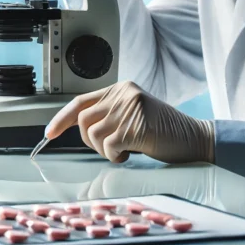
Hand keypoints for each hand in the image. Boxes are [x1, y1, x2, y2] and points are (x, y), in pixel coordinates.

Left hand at [45, 81, 214, 164]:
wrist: (194, 139)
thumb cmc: (163, 132)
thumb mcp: (132, 115)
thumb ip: (109, 115)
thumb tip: (77, 128)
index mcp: (120, 89)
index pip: (80, 101)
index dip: (61, 118)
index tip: (49, 133)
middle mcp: (123, 94)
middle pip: (83, 119)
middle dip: (89, 140)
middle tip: (108, 148)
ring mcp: (130, 108)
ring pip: (93, 134)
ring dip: (104, 150)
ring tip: (124, 150)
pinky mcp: (136, 126)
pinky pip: (109, 145)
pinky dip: (115, 156)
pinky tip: (131, 154)